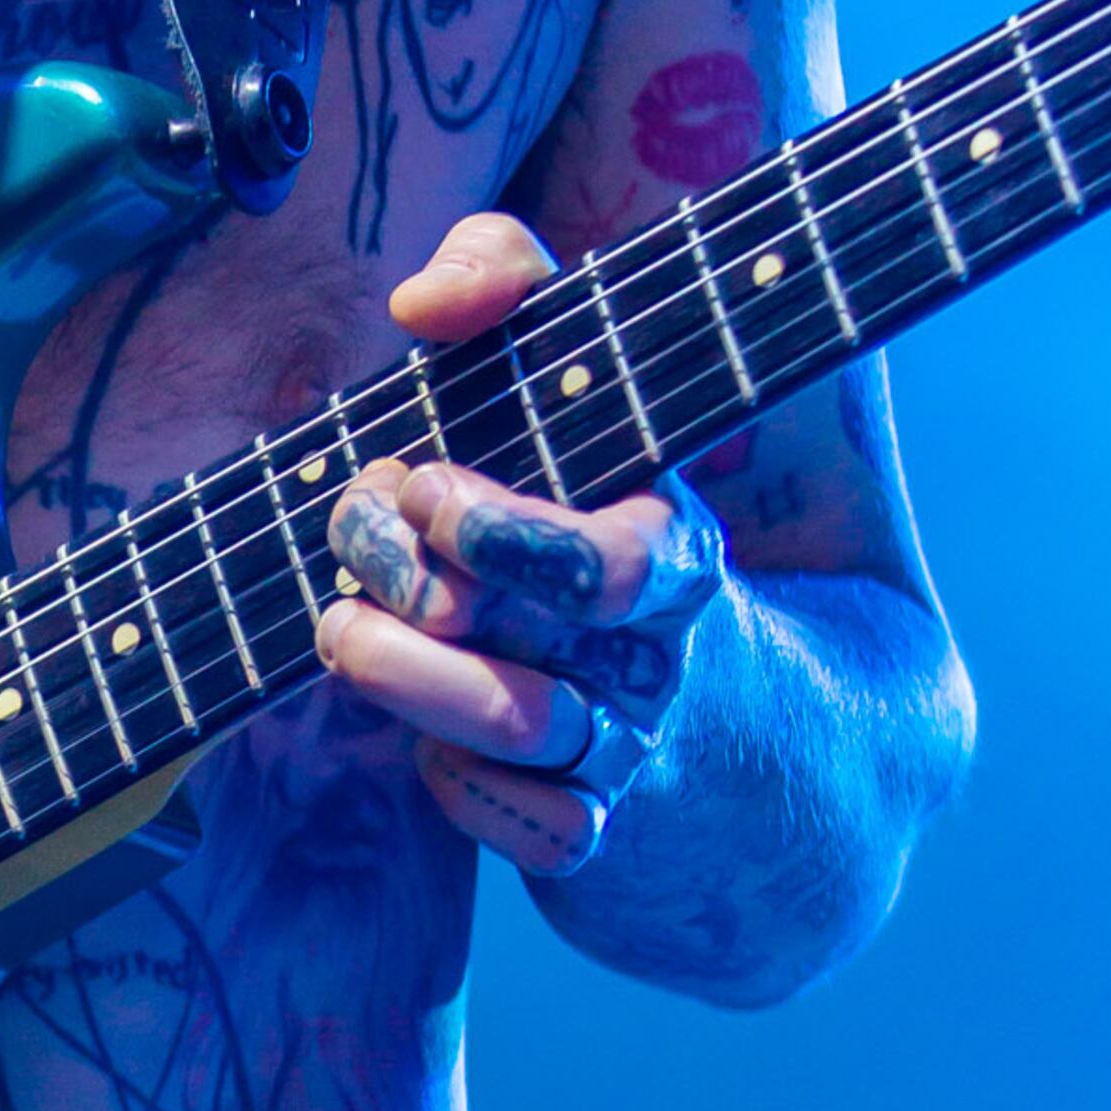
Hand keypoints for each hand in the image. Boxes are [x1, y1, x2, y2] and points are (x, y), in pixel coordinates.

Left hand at [314, 209, 726, 878]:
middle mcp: (654, 650)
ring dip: (410, 682)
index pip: (609, 559)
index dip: (503, 534)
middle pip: (547, 640)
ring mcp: (629, 744)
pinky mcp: (603, 828)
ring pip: (521, 732)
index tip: (421, 488)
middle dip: (423, 601)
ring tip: (342, 630)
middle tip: (359, 542)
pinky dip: (468, 791)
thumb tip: (422, 299)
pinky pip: (533, 833)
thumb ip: (513, 277)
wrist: (767, 725)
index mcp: (671, 545)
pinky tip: (430, 745)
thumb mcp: (594, 373)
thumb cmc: (623, 504)